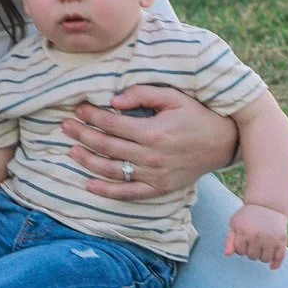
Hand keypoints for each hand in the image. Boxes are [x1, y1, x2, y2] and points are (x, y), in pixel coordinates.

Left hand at [62, 85, 239, 199]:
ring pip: (112, 170)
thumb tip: (112, 101)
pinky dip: (107, 191)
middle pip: (107, 146)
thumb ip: (142, 94)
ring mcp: (155, 175)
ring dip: (87, 160)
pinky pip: (129, 193)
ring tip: (71, 149)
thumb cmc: (195, 114)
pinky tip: (89, 185)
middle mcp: (152, 156)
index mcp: (153, 132)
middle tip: (64, 125)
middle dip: (82, 134)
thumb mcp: (173, 96)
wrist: (223, 142)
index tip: (77, 108)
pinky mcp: (160, 188)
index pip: (112, 124)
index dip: (91, 116)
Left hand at [224, 204, 287, 269]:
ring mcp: (270, 239)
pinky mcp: (282, 241)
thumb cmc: (248, 216)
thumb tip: (227, 255)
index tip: (243, 238)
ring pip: (265, 260)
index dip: (240, 247)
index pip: (240, 251)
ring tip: (261, 245)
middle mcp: (257, 237)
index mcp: (244, 232)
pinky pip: (279, 259)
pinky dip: (275, 264)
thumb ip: (230, 240)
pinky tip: (272, 266)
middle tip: (254, 240)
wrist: (268, 205)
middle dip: (251, 251)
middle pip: (252, 257)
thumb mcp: (235, 224)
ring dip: (262, 256)